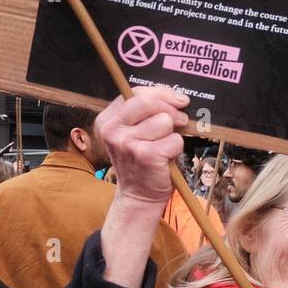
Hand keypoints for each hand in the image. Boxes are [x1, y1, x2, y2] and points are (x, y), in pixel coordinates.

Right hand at [94, 86, 189, 204]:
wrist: (138, 195)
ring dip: (171, 134)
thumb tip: (178, 98)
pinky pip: (175, 140)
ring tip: (164, 146)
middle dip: (170, 110)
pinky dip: (176, 149)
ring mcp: (126, 143)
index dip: (162, 94)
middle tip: (179, 121)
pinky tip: (165, 158)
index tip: (178, 101)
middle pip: (147, 102)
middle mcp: (112, 130)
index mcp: (107, 120)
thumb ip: (147, 112)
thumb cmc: (142, 160)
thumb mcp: (134, 132)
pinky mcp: (145, 156)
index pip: (136, 92)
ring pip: (164, 121)